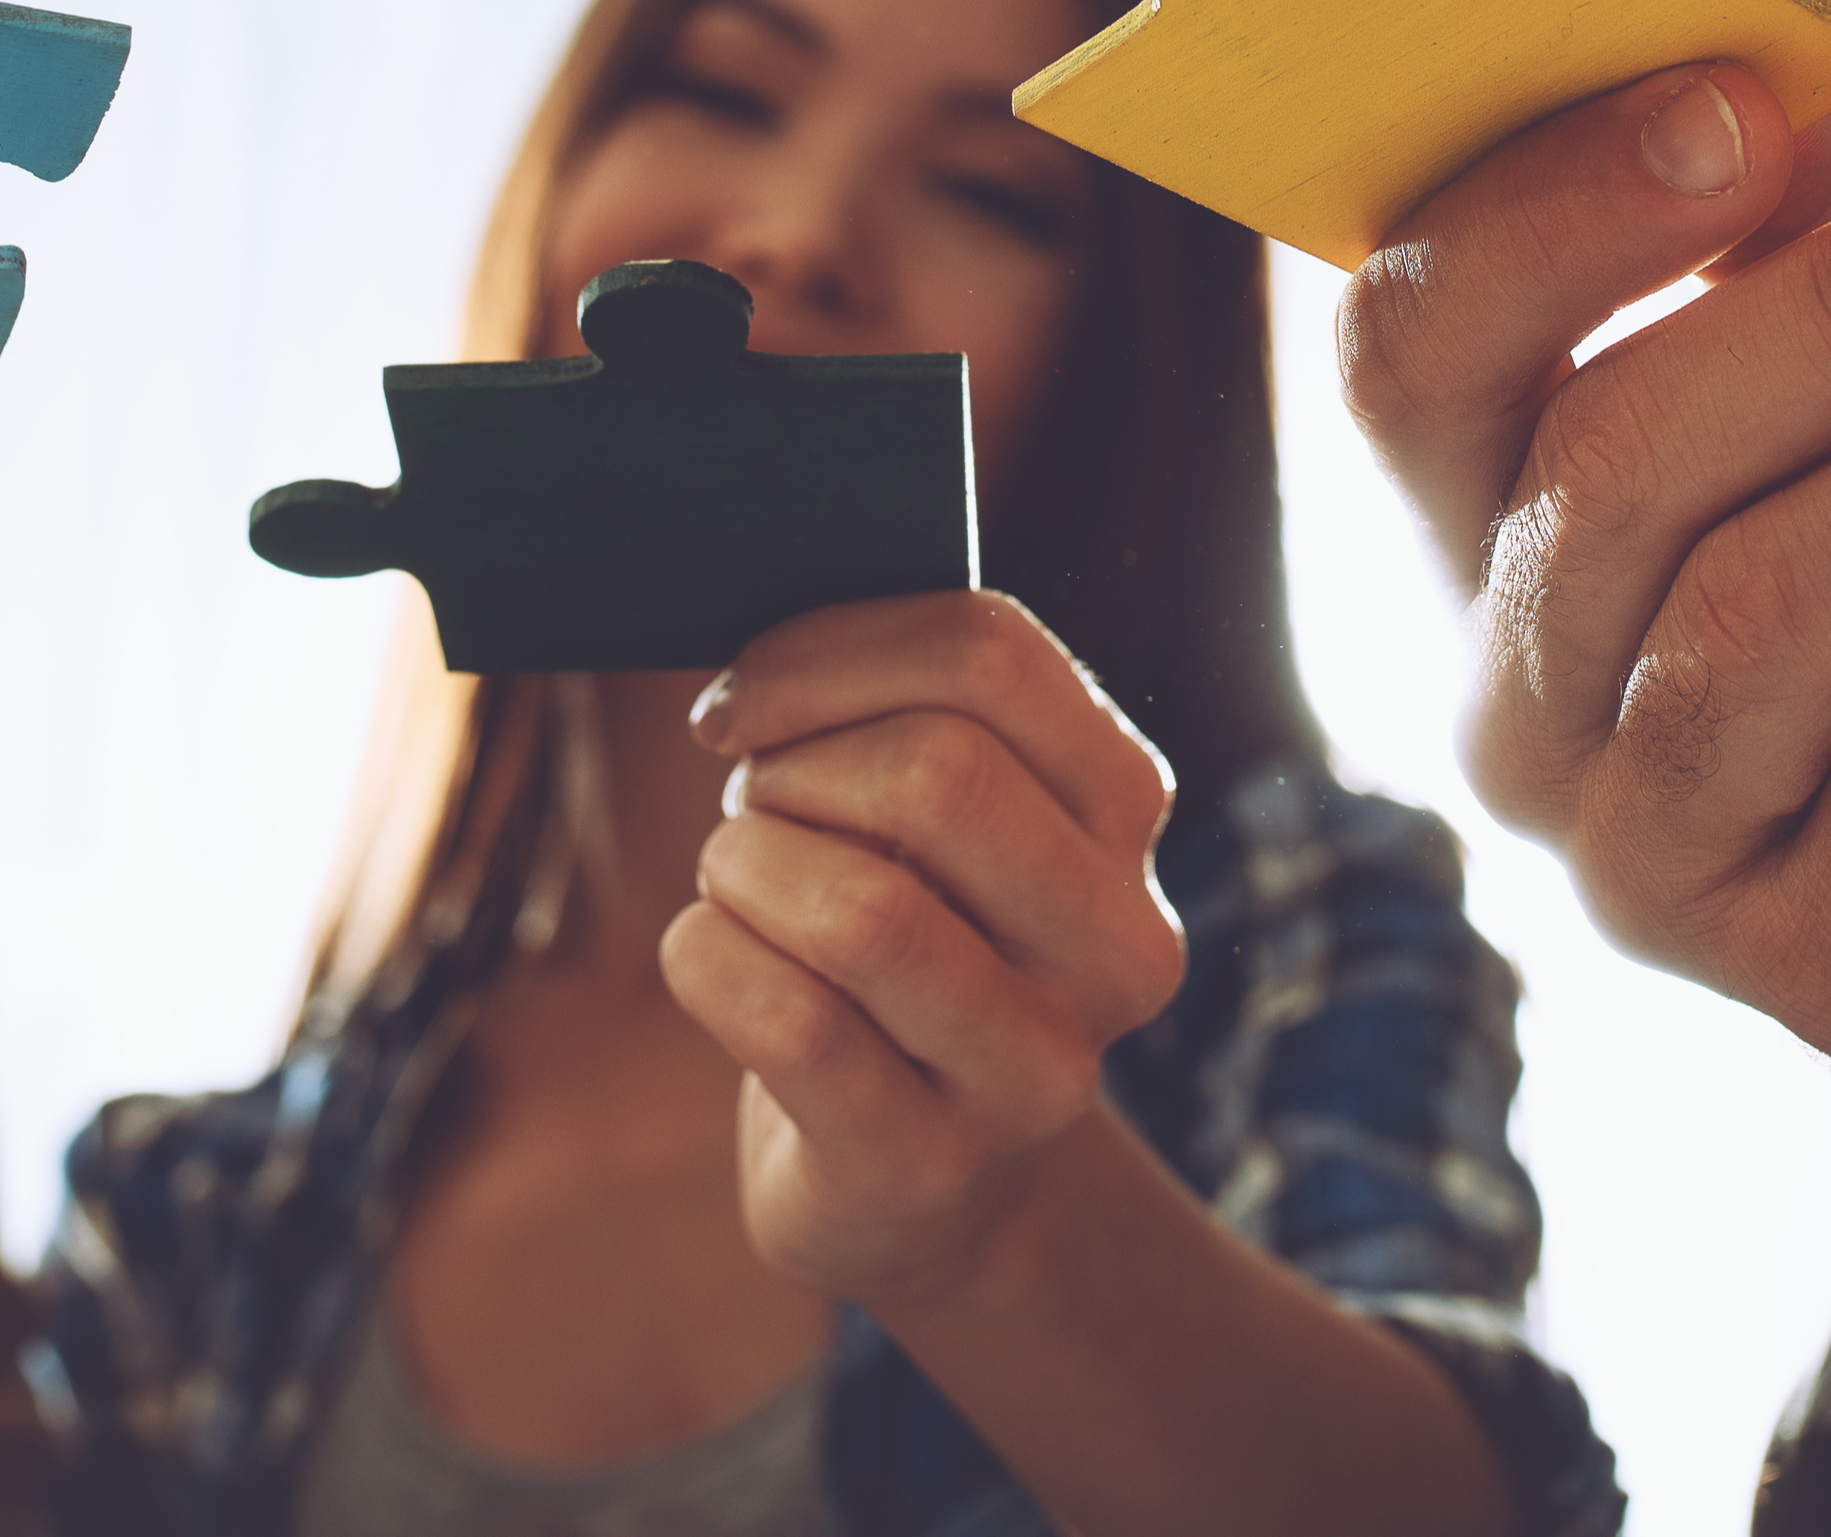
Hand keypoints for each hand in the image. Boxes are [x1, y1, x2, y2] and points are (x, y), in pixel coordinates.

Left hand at [667, 593, 1187, 1313]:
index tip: (742, 696)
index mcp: (1124, 809)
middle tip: (752, 807)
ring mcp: (1040, 1071)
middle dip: (794, 771)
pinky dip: (706, 962)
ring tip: (737, 885)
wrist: (912, 1180)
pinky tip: (709, 959)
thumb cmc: (896, 933)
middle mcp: (1120, 942)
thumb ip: (891, 702)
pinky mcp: (931, 1166)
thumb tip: (760, 657)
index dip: (830, 650)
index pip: (991, 656)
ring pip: (862, 910)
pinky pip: (789, 1025)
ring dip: (744, 871)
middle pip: (938, 773)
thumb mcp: (928, 810)